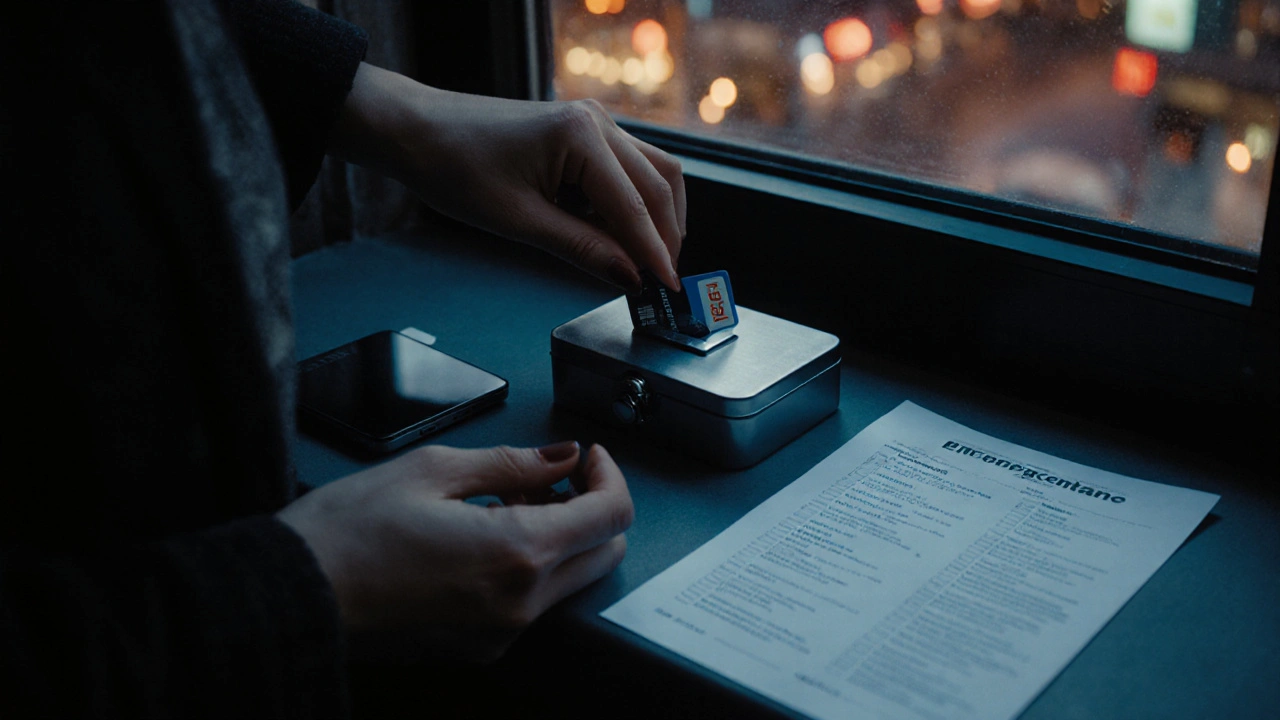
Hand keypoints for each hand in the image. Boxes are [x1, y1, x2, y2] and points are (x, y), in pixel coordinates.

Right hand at [276, 442, 632, 661]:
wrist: (292, 595)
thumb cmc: (347, 533)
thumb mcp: (433, 470)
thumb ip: (513, 463)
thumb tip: (563, 457)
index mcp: (516, 553)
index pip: (612, 515)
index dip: (609, 476)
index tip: (588, 457)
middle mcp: (519, 604)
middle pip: (603, 553)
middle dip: (589, 507)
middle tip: (546, 477)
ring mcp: (500, 634)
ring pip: (569, 579)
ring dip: (558, 537)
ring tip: (501, 503)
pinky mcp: (479, 648)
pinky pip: (530, 603)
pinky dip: (527, 567)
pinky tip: (481, 538)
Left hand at [329, 63, 684, 292]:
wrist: (416, 132)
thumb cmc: (454, 167)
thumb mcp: (519, 222)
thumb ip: (582, 249)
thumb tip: (629, 277)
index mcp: (580, 136)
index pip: (635, 207)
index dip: (655, 254)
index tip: (668, 290)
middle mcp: (596, 121)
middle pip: (659, 185)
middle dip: (664, 238)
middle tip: (661, 283)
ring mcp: (593, 122)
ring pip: (652, 173)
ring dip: (655, 219)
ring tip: (644, 263)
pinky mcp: (583, 132)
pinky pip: (627, 170)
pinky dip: (631, 206)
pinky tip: (616, 237)